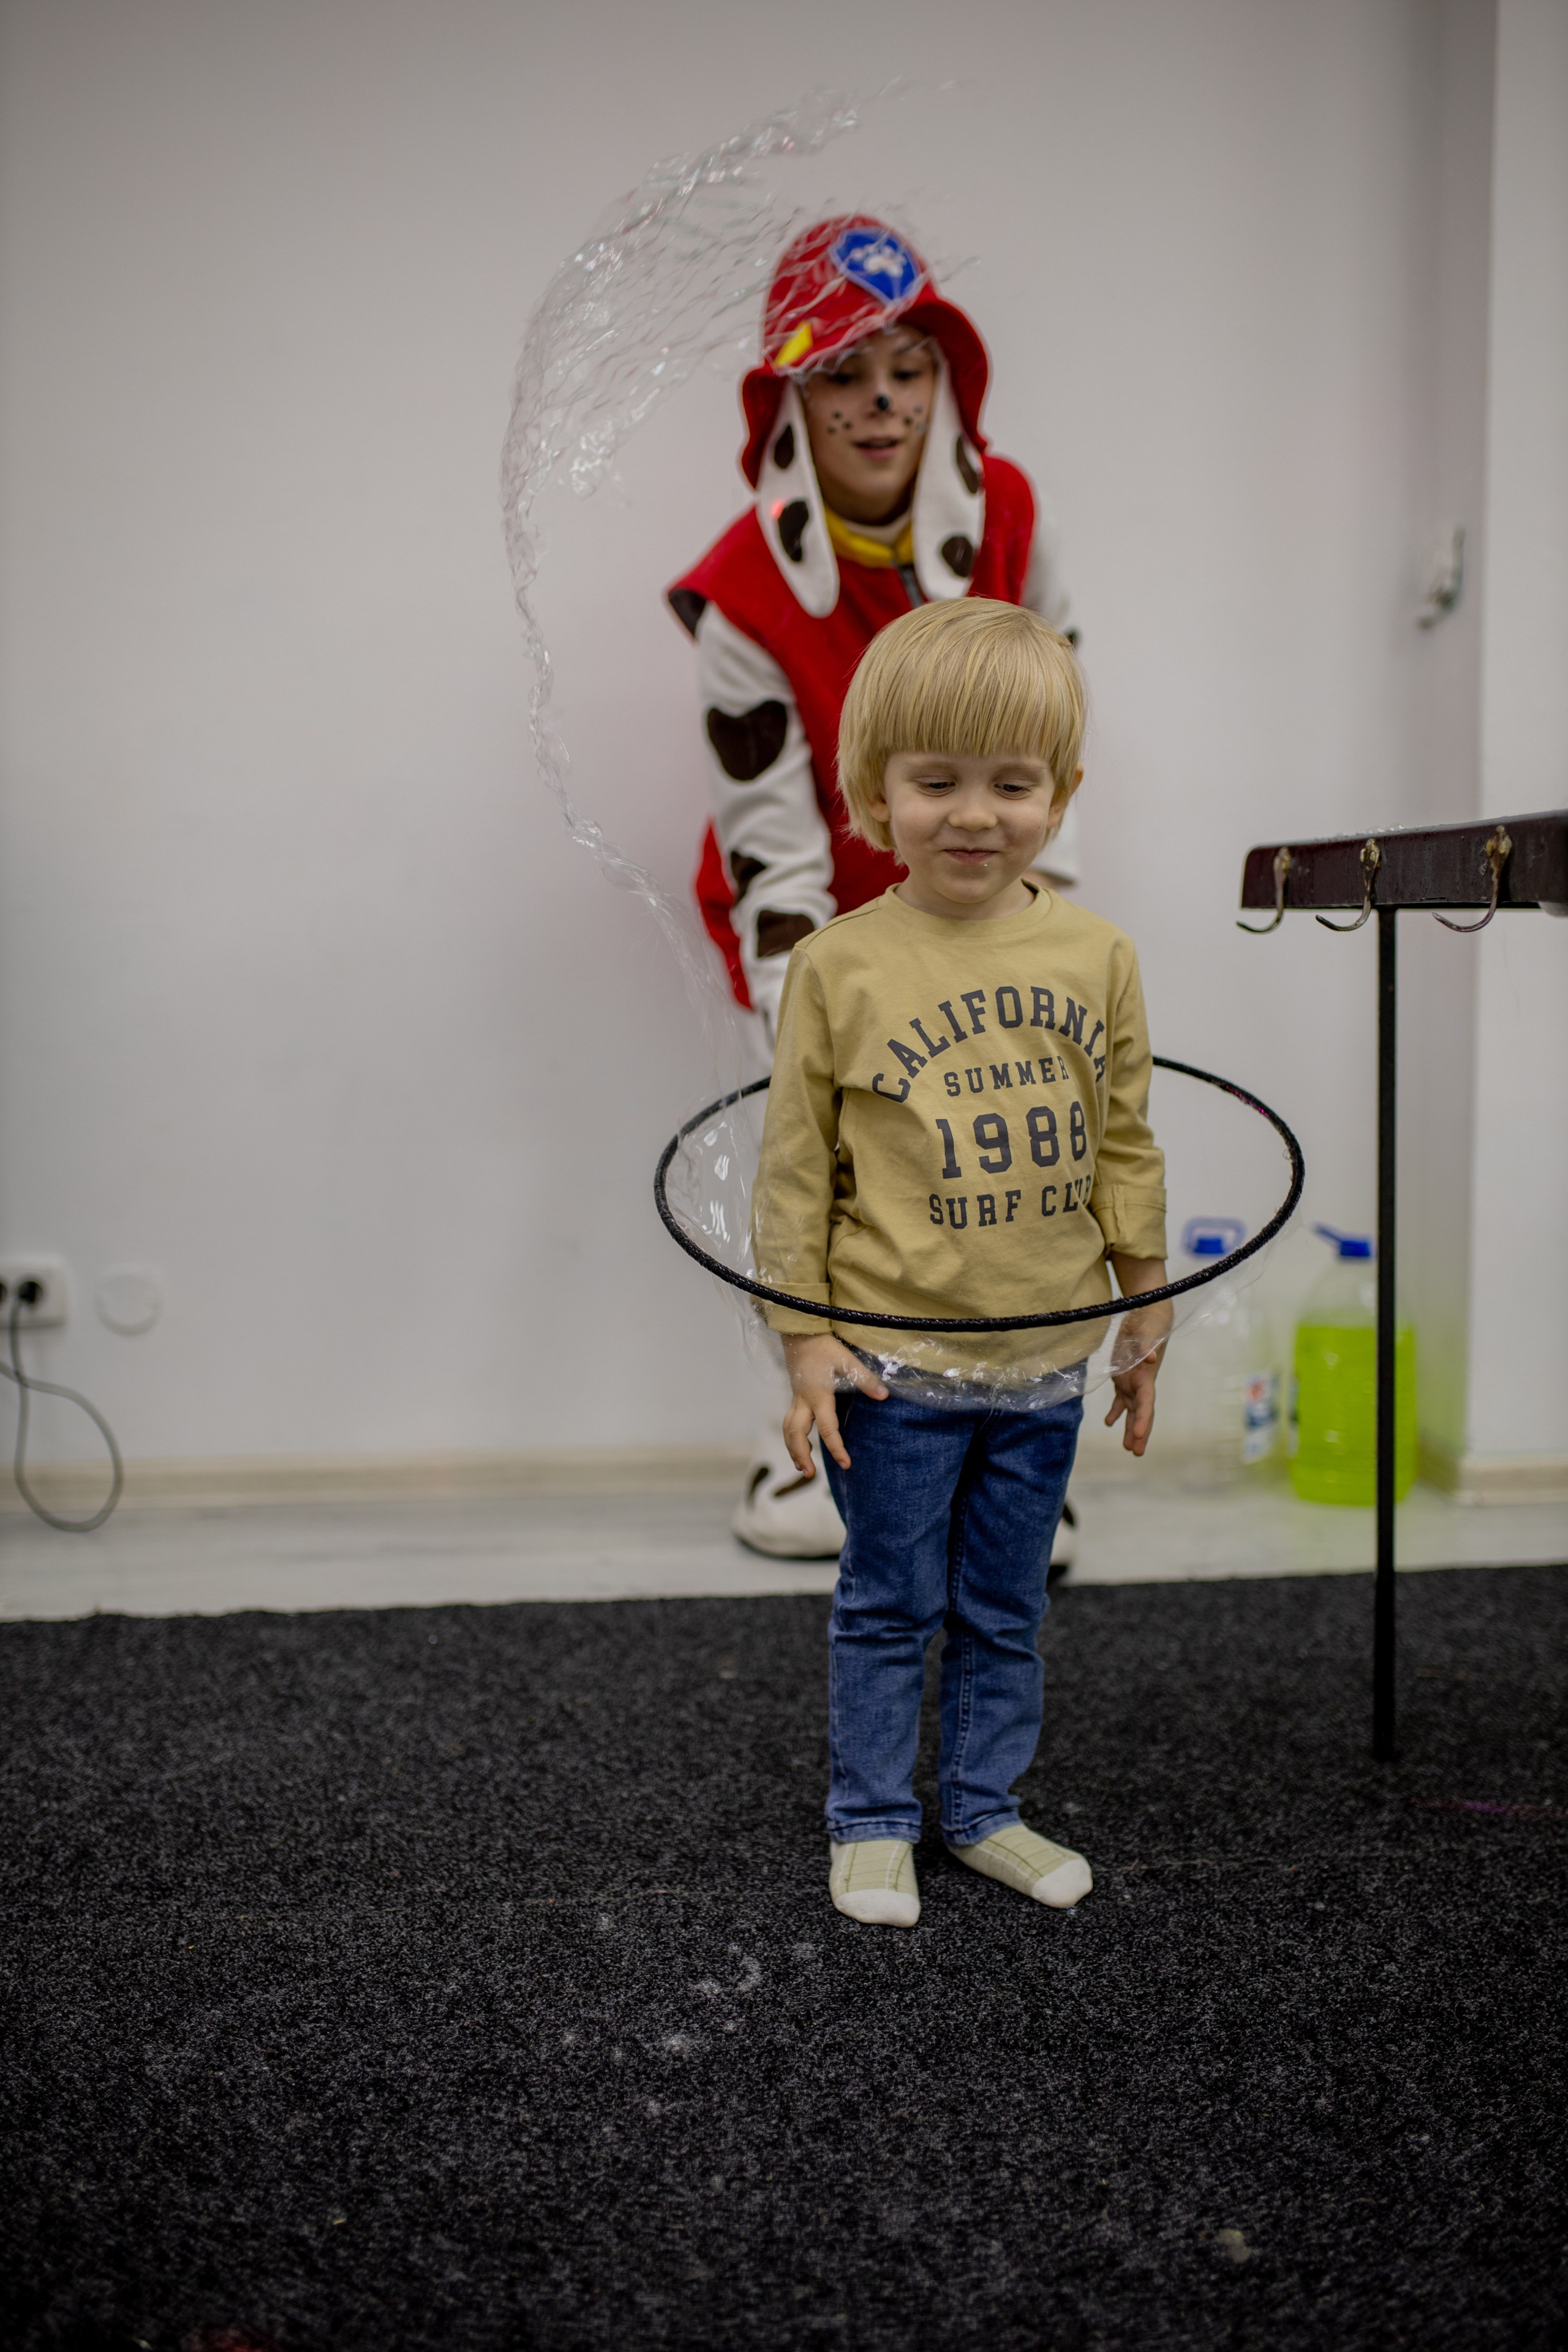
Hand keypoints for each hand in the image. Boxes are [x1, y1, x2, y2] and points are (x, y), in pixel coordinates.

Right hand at [780, 1333, 887, 1474]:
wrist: (800, 1332)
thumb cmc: (824, 1346)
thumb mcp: (848, 1360)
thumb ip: (865, 1379)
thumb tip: (884, 1396)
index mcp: (818, 1396)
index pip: (827, 1429)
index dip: (837, 1449)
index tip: (846, 1464)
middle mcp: (803, 1401)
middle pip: (795, 1435)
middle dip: (801, 1456)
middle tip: (809, 1475)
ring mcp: (796, 1399)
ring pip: (788, 1430)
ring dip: (793, 1450)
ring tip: (802, 1467)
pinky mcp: (795, 1396)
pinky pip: (789, 1422)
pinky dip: (792, 1438)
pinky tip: (800, 1446)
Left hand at [1104, 1255, 1172, 1457]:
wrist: (1147, 1315)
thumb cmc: (1149, 1323)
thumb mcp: (1148, 1332)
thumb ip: (1148, 1345)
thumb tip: (1151, 1357)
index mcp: (1147, 1377)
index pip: (1146, 1404)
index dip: (1143, 1420)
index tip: (1138, 1436)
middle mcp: (1141, 1384)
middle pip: (1142, 1413)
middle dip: (1139, 1433)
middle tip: (1136, 1453)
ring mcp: (1133, 1382)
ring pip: (1131, 1411)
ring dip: (1129, 1428)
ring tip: (1127, 1448)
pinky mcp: (1124, 1377)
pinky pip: (1120, 1399)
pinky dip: (1116, 1412)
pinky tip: (1109, 1423)